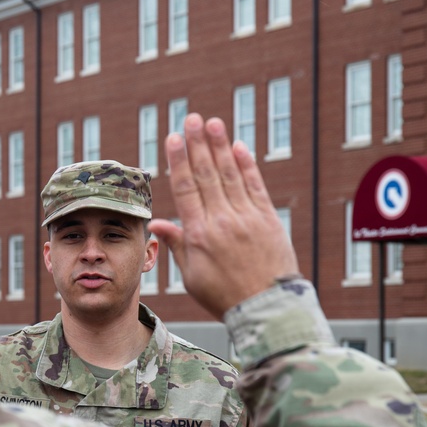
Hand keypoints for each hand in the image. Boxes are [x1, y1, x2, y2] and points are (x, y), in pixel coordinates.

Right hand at [149, 114, 299, 318]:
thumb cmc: (224, 296)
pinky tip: (238, 147)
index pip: (186, 189)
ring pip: (231, 175)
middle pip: (207, 175)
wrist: (266, 308)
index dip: (179, 161)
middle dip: (198, 144)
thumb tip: (157, 223)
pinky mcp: (268, 220)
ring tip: (213, 123)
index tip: (174, 138)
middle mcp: (222, 221)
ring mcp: (247, 218)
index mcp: (200, 235)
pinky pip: (255, 186)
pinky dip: (247, 165)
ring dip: (221, 147)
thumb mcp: (192, 276)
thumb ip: (177, 245)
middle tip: (191, 119)